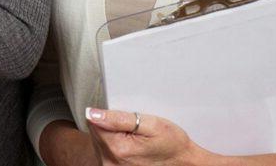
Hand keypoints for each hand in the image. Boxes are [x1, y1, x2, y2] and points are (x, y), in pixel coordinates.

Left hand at [84, 107, 200, 164]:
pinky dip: (113, 147)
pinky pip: (103, 152)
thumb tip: (92, 113)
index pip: (94, 121)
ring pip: (98, 142)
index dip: (109, 115)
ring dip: (111, 137)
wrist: (183, 162)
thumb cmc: (171, 143)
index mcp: (117, 149)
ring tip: (133, 139)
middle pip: (95, 133)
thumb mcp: (150, 124)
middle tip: (133, 129)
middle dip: (110, 126)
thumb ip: (118, 118)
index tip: (126, 120)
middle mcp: (110, 162)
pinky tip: (129, 147)